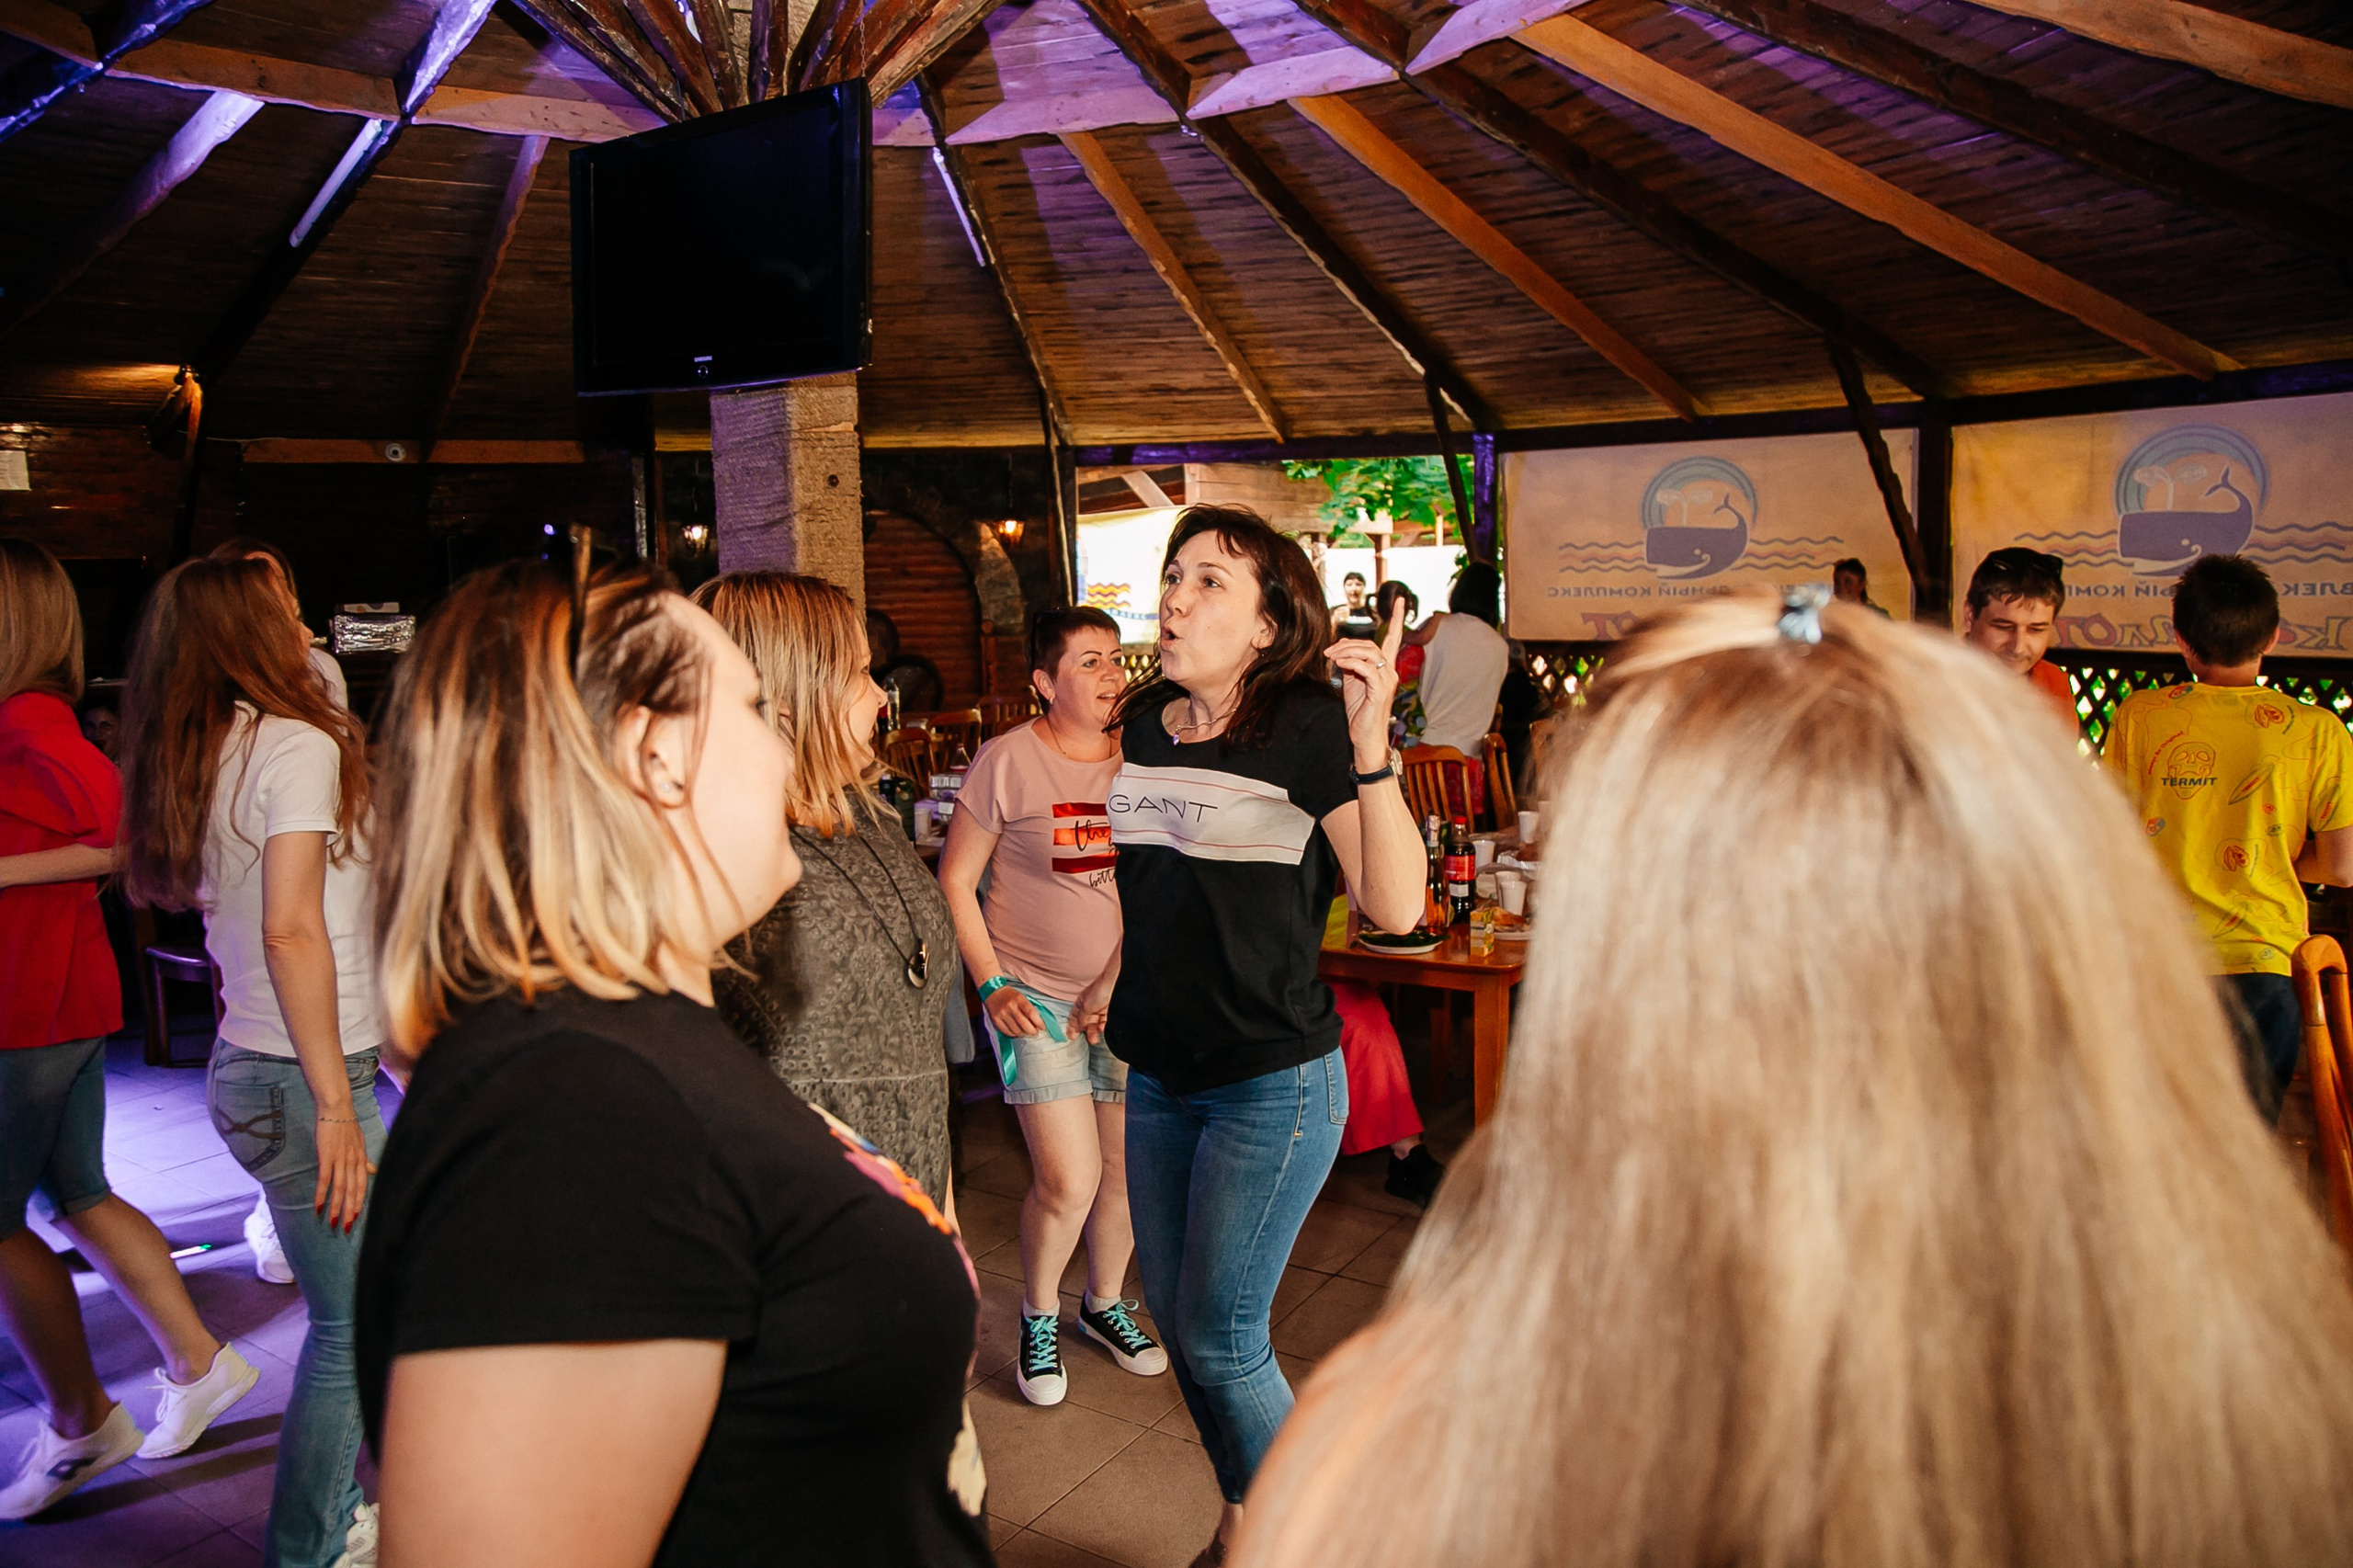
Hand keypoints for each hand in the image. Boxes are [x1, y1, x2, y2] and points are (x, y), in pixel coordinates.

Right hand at [313, 1113, 371, 1232]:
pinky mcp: (327, 1156)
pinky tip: (317, 1207)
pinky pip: (324, 1179)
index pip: (363, 1187)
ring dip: (336, 1207)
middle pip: (353, 1191)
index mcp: (362, 1160)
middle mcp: (354, 1162)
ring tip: (332, 1223)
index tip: (356, 1219)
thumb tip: (374, 1170)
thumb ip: (365, 1160)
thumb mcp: (359, 1143)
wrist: (336, 1107)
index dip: (360, 1203)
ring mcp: (341, 1159)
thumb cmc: (346, 1125)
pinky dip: (321, 1194)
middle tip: (346, 1229)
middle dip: (350, 1211)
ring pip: (341, 1189)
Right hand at [983, 984, 1044, 1039]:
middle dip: (1032, 1032)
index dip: (1039, 1022)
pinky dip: (1014, 1034)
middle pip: (1024, 1024)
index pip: (1031, 1013)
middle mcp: (1010, 1007)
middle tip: (1035, 1033)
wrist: (993, 992)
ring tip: (1026, 1033)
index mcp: (1019, 999)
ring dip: (1024, 1034)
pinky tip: (1018, 1032)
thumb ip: (1029, 1008)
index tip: (1043, 1028)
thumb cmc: (1010, 996)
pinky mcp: (995, 1020)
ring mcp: (1002, 1014)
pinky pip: (1007, 1032)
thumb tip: (1037, 1024)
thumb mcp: (1022, 997)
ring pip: (1016, 1031)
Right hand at [1073, 971, 1115, 1044]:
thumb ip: (1081, 1019)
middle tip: (1088, 1040)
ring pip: (1095, 1023)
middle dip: (1086, 1031)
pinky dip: (1103, 1026)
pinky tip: (1103, 1029)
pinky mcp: (1109, 1010)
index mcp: (1081, 1003)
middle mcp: (1089, 1006)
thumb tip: (1078, 1028)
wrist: (1116, 984)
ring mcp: (1100, 1008)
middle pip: (1086, 1022)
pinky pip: (1104, 1021)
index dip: (1072, 1027)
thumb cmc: (1098, 991)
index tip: (1072, 1037)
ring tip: (1095, 1039)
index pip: (1074, 1017)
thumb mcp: (1085, 1007)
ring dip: (1094, 1031)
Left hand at [1326, 599, 1405, 768]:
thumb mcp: (1352, 682)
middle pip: (1373, 645)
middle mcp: (1390, 672)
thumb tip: (1341, 647)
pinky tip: (1340, 665)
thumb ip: (1350, 663)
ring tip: (1331, 658)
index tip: (1399, 600)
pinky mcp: (1380, 691)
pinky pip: (1367, 669)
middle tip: (1329, 651)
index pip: (1393, 639)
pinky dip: (1352, 663)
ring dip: (1347, 652)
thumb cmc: (1360, 712)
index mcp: (1385, 668)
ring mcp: (1387, 682)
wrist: (1365, 737)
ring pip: (1370, 654)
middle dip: (1349, 643)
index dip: (1396, 619)